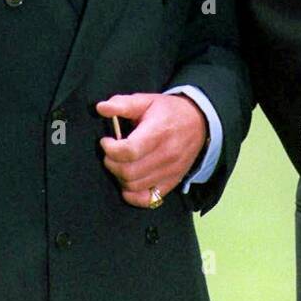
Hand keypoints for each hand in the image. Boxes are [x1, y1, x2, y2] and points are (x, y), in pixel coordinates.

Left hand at [96, 93, 206, 207]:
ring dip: (119, 177)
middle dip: (111, 163)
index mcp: (158, 133)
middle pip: (129, 172)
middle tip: (110, 153)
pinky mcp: (172, 183)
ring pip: (135, 186)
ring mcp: (170, 172)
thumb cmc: (168, 111)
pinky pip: (147, 200)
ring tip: (119, 163)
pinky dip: (133, 195)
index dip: (110, 149)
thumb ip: (123, 104)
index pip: (129, 151)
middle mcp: (166, 155)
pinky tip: (128, 181)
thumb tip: (101, 107)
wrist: (199, 123)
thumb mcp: (146, 100)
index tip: (106, 141)